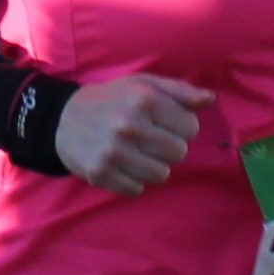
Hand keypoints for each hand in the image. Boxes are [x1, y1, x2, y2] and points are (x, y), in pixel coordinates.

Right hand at [56, 72, 209, 194]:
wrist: (62, 118)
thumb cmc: (112, 99)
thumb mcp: (144, 84)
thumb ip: (180, 91)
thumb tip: (211, 100)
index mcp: (144, 100)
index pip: (191, 128)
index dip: (182, 127)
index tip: (166, 124)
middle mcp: (129, 125)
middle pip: (178, 153)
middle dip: (169, 148)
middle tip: (151, 140)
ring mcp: (113, 151)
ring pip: (161, 175)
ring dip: (153, 166)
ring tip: (138, 153)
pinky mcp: (100, 173)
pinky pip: (136, 189)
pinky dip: (133, 180)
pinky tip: (122, 165)